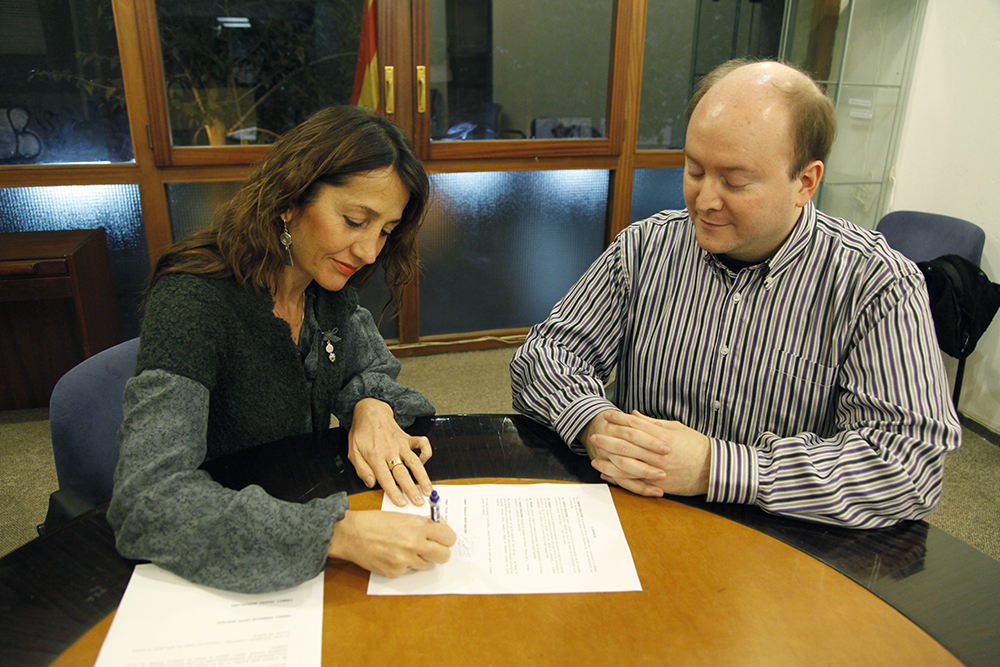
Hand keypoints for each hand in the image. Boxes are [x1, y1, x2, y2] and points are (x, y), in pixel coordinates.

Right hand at [328, 510, 455, 576]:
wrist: (352, 534)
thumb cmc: (375, 522)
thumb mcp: (403, 516)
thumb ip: (423, 523)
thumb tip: (440, 529)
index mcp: (418, 526)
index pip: (449, 537)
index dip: (447, 538)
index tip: (443, 538)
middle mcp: (414, 544)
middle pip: (444, 556)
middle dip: (441, 552)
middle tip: (433, 548)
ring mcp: (405, 560)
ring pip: (427, 565)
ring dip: (422, 558)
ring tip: (406, 548)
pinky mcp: (395, 572)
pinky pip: (410, 570)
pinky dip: (406, 564)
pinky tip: (394, 554)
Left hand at [348, 398, 433, 506]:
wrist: (370, 411)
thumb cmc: (360, 433)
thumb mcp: (352, 452)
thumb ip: (362, 469)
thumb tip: (371, 484)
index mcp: (375, 456)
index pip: (385, 478)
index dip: (394, 492)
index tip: (401, 503)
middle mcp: (390, 451)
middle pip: (402, 473)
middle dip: (411, 489)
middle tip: (418, 502)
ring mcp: (400, 444)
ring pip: (414, 462)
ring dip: (423, 476)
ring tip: (428, 489)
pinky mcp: (407, 438)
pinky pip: (421, 443)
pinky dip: (426, 452)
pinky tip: (424, 462)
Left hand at [582, 409, 710, 496]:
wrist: (712, 470)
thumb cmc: (695, 446)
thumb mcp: (677, 428)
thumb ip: (653, 423)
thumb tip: (634, 414)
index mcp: (663, 437)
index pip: (636, 426)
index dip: (619, 420)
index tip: (607, 416)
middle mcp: (658, 454)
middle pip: (627, 444)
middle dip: (609, 439)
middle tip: (595, 435)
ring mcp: (657, 470)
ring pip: (627, 464)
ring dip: (609, 461)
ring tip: (595, 457)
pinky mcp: (658, 484)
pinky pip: (634, 482)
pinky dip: (619, 478)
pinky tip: (607, 474)